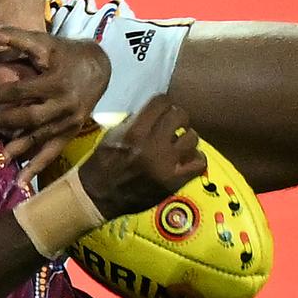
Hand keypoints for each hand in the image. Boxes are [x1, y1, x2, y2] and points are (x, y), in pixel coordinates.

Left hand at [0, 24, 109, 183]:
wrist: (98, 66)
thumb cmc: (64, 53)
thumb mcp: (41, 42)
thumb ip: (12, 36)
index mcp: (55, 81)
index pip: (21, 92)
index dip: (1, 95)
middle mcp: (64, 105)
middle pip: (29, 117)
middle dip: (7, 121)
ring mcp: (69, 122)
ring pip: (39, 138)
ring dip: (18, 148)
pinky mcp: (70, 133)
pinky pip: (52, 152)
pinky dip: (36, 168)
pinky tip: (21, 182)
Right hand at [76, 95, 206, 220]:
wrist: (99, 194)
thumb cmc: (103, 162)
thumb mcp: (114, 133)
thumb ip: (136, 121)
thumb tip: (155, 112)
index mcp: (135, 130)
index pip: (162, 102)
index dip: (164, 103)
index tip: (163, 108)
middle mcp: (152, 144)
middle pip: (180, 116)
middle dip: (178, 117)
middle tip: (175, 124)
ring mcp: (166, 164)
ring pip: (192, 138)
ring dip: (187, 138)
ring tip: (180, 143)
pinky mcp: (174, 181)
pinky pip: (199, 163)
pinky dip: (196, 158)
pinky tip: (187, 158)